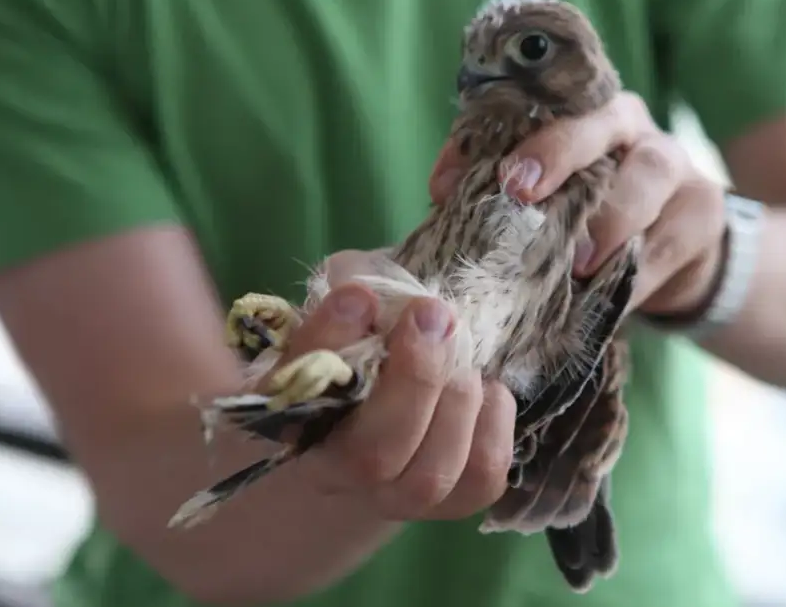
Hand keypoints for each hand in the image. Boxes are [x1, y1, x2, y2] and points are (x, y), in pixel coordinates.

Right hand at [268, 250, 516, 521]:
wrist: (391, 397)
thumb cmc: (367, 337)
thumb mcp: (352, 299)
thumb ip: (354, 283)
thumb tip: (368, 290)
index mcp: (291, 410)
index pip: (296, 386)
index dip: (328, 341)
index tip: (359, 296)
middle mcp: (334, 469)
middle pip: (370, 456)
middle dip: (415, 380)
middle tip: (434, 315)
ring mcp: (393, 496)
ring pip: (429, 476)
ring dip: (457, 402)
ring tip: (463, 360)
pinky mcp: (452, 501)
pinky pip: (482, 478)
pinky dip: (494, 423)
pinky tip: (487, 390)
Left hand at [430, 92, 727, 316]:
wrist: (678, 249)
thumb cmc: (594, 216)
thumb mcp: (552, 200)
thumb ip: (502, 195)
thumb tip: (442, 200)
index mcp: (582, 114)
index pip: (539, 108)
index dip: (498, 139)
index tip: (464, 180)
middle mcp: (631, 127)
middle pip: (600, 123)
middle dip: (557, 153)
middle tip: (520, 192)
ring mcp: (674, 164)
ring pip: (647, 175)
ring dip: (610, 219)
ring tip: (578, 263)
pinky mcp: (703, 211)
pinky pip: (669, 239)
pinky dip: (637, 274)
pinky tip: (611, 300)